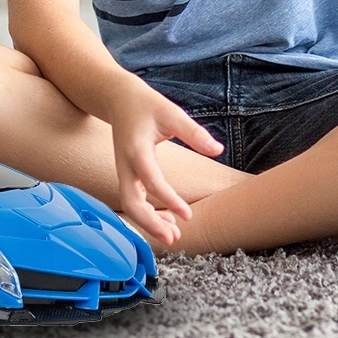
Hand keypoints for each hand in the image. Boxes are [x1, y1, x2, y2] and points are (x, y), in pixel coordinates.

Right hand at [110, 81, 223, 246]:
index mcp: (136, 149)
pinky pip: (132, 199)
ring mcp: (123, 171)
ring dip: (149, 223)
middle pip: (130, 203)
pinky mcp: (126, 174)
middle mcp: (125, 165)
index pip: (151, 181)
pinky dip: (146, 213)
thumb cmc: (147, 105)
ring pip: (129, 205)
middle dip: (149, 224)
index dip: (169, 200)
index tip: (187, 215)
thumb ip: (193, 132)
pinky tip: (166, 218)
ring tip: (174, 236)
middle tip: (174, 238)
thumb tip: (218, 149)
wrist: (119, 98)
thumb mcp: (171, 112)